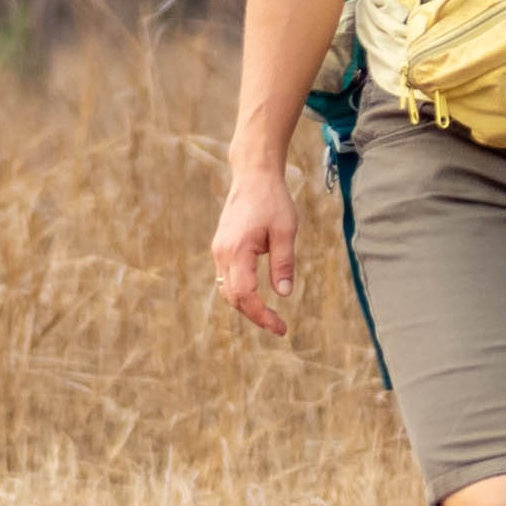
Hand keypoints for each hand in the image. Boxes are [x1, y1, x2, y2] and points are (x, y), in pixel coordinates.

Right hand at [208, 161, 301, 333]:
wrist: (253, 176)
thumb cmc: (273, 201)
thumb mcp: (285, 232)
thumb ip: (283, 263)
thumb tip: (284, 295)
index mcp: (238, 250)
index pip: (246, 295)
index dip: (262, 315)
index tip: (281, 328)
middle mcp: (222, 253)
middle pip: (233, 298)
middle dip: (255, 315)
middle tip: (279, 327)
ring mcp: (219, 250)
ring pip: (227, 290)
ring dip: (246, 306)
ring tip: (269, 315)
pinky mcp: (221, 247)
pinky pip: (226, 278)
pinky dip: (240, 292)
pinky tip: (257, 296)